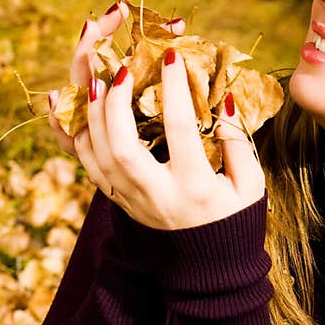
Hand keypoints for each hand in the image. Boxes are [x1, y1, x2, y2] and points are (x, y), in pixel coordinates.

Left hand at [48, 2, 265, 229]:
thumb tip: (223, 100)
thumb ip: (237, 142)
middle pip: (121, 146)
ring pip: (97, 156)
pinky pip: (88, 167)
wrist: (208, 270)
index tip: (171, 55)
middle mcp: (156, 195)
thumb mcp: (250, 184)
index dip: (174, 88)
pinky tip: (74, 107)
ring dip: (92, 114)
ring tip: (96, 80)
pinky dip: (77, 135)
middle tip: (121, 69)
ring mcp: (132, 201)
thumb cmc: (235, 220)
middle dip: (116, 104)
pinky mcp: (119, 202)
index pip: (178, 130)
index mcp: (194, 187)